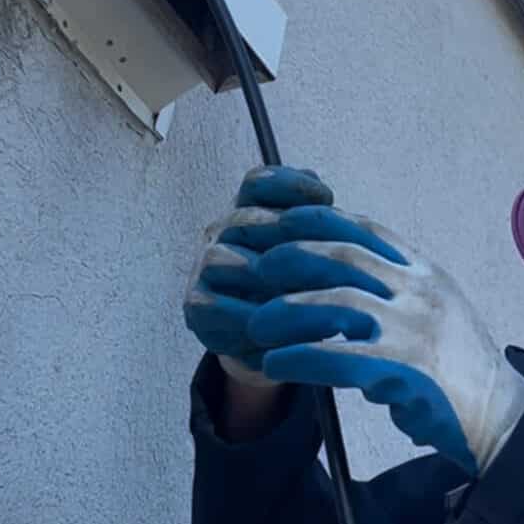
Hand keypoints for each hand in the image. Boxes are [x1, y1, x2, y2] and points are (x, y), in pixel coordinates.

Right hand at [183, 166, 333, 387]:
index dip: (290, 185)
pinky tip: (277, 320)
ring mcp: (206, 269)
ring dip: (260, 273)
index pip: (259, 183)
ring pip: (220, 258)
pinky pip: (213, 306)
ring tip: (297, 287)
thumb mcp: (320, 253)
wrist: (278, 340)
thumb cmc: (300, 287)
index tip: (326, 198)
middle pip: (242, 219)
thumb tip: (324, 200)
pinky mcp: (198, 308)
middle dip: (282, 232)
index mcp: (252, 210)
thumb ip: (324, 225)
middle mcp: (224, 232)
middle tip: (317, 249)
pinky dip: (245, 314)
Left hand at [246, 210, 523, 473]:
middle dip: (295, 257)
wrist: (501, 416)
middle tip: (259, 269)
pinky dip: (300, 357)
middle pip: (345, 258)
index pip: (368, 231)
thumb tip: (343, 291)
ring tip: (258, 324)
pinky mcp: (404, 369)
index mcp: (426, 274)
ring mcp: (413, 328)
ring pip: (337, 302)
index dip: (321, 222)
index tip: (285, 221)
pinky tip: (275, 364)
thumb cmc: (463, 370)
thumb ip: (396, 294)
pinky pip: (338, 356)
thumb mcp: (437, 312)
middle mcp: (420, 292)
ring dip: (288, 311)